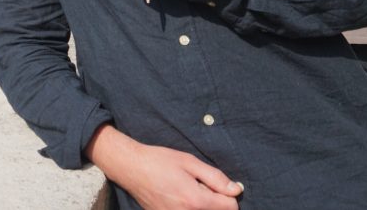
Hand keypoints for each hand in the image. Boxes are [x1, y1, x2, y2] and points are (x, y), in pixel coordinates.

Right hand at [87, 125, 242, 209]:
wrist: (130, 168)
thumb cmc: (159, 161)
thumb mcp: (189, 162)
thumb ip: (215, 177)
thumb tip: (236, 190)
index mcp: (195, 200)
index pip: (230, 207)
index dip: (228, 194)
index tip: (217, 185)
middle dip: (215, 202)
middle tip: (200, 186)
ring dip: (201, 205)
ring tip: (188, 192)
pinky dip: (187, 208)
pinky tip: (177, 196)